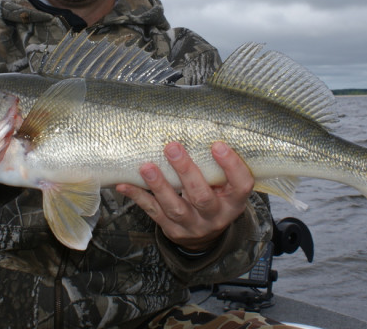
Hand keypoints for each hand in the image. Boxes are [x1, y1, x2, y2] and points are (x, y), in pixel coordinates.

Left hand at [116, 141, 253, 251]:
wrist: (205, 237)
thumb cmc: (215, 200)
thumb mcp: (225, 187)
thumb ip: (216, 168)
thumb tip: (197, 130)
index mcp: (234, 202)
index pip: (241, 185)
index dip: (231, 166)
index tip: (217, 145)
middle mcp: (215, 217)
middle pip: (202, 197)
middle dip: (186, 171)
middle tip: (172, 147)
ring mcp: (193, 226)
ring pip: (175, 207)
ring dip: (159, 186)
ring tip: (146, 167)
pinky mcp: (172, 230)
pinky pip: (153, 212)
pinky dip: (138, 197)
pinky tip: (125, 185)